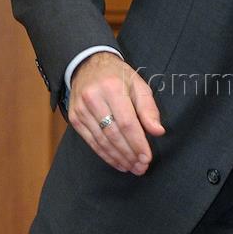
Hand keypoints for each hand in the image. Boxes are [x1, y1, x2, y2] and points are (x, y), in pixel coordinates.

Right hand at [68, 52, 165, 173]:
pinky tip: (117, 162)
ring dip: (118, 158)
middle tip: (141, 168)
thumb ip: (149, 108)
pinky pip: (91, 141)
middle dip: (129, 154)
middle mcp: (94, 98)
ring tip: (132, 168)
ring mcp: (81, 109)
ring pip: (102, 141)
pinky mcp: (74, 118)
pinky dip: (105, 155)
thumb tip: (158, 131)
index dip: (138, 143)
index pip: (127, 123)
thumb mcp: (138, 85)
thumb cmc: (118, 76)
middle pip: (114, 134)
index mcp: (112, 88)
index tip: (147, 158)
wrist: (88, 65)